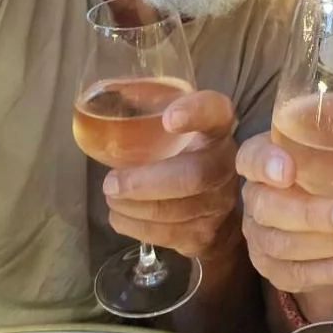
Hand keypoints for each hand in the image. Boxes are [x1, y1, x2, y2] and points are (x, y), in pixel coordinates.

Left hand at [101, 90, 241, 258]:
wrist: (213, 209)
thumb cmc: (180, 155)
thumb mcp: (173, 129)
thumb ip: (150, 110)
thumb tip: (108, 97)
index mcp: (215, 128)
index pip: (215, 111)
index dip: (196, 113)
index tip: (168, 119)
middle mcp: (224, 164)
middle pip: (193, 176)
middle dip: (145, 182)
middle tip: (110, 183)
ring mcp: (219, 203)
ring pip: (177, 210)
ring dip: (134, 206)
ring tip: (111, 197)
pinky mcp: (205, 235)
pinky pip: (168, 234)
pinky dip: (136, 226)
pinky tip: (120, 215)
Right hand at [236, 133, 332, 294]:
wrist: (323, 215)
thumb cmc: (331, 167)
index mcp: (265, 157)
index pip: (251, 157)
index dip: (264, 163)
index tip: (288, 169)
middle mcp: (256, 196)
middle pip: (269, 207)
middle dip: (315, 214)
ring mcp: (260, 234)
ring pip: (284, 244)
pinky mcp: (273, 267)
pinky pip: (294, 275)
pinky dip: (328, 273)